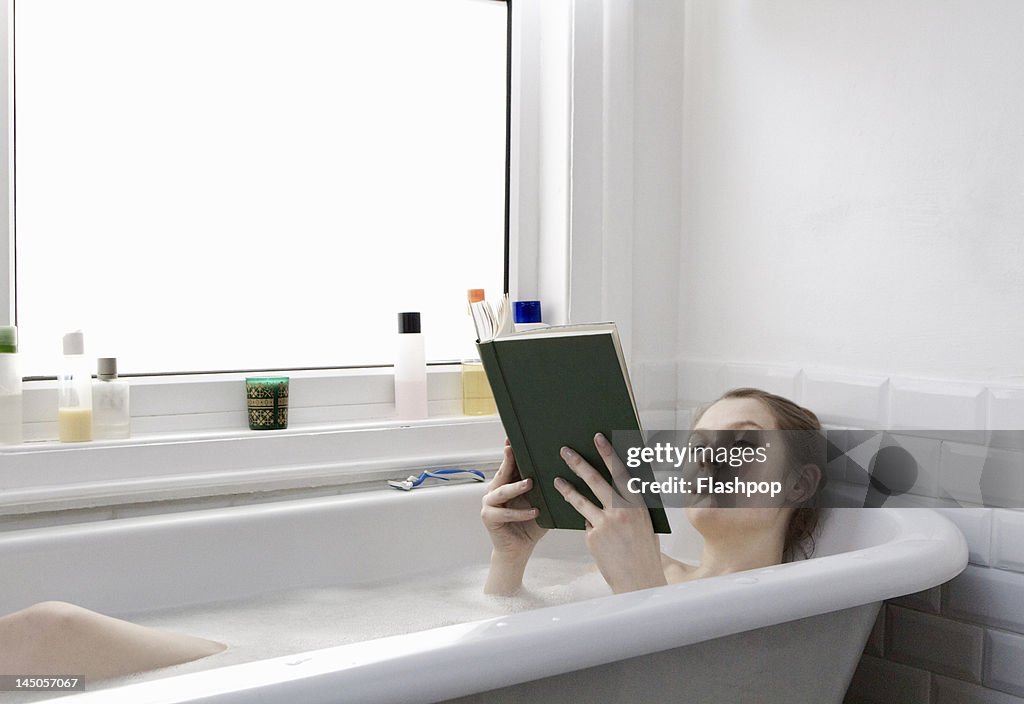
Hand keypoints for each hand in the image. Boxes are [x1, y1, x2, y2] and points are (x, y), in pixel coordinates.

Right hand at [481, 441, 547, 594]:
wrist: (518, 549)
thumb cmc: (531, 524)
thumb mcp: (542, 503)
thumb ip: (548, 489)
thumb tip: (571, 473)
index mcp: (508, 483)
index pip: (510, 463)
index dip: (511, 451)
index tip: (513, 438)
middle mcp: (496, 489)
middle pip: (502, 472)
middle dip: (508, 460)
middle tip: (513, 449)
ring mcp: (489, 503)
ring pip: (501, 491)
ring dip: (515, 487)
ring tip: (529, 483)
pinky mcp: (488, 517)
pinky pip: (504, 513)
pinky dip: (520, 513)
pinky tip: (534, 512)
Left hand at [555, 433, 666, 593]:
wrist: (638, 580)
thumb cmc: (643, 551)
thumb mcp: (645, 523)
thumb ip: (631, 505)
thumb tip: (618, 488)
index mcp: (637, 504)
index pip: (620, 472)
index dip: (608, 453)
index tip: (597, 438)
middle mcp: (621, 511)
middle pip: (595, 480)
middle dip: (578, 463)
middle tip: (565, 451)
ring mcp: (605, 523)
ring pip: (581, 500)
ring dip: (567, 488)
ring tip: (556, 480)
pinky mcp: (593, 536)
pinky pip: (586, 524)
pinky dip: (588, 525)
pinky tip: (598, 537)